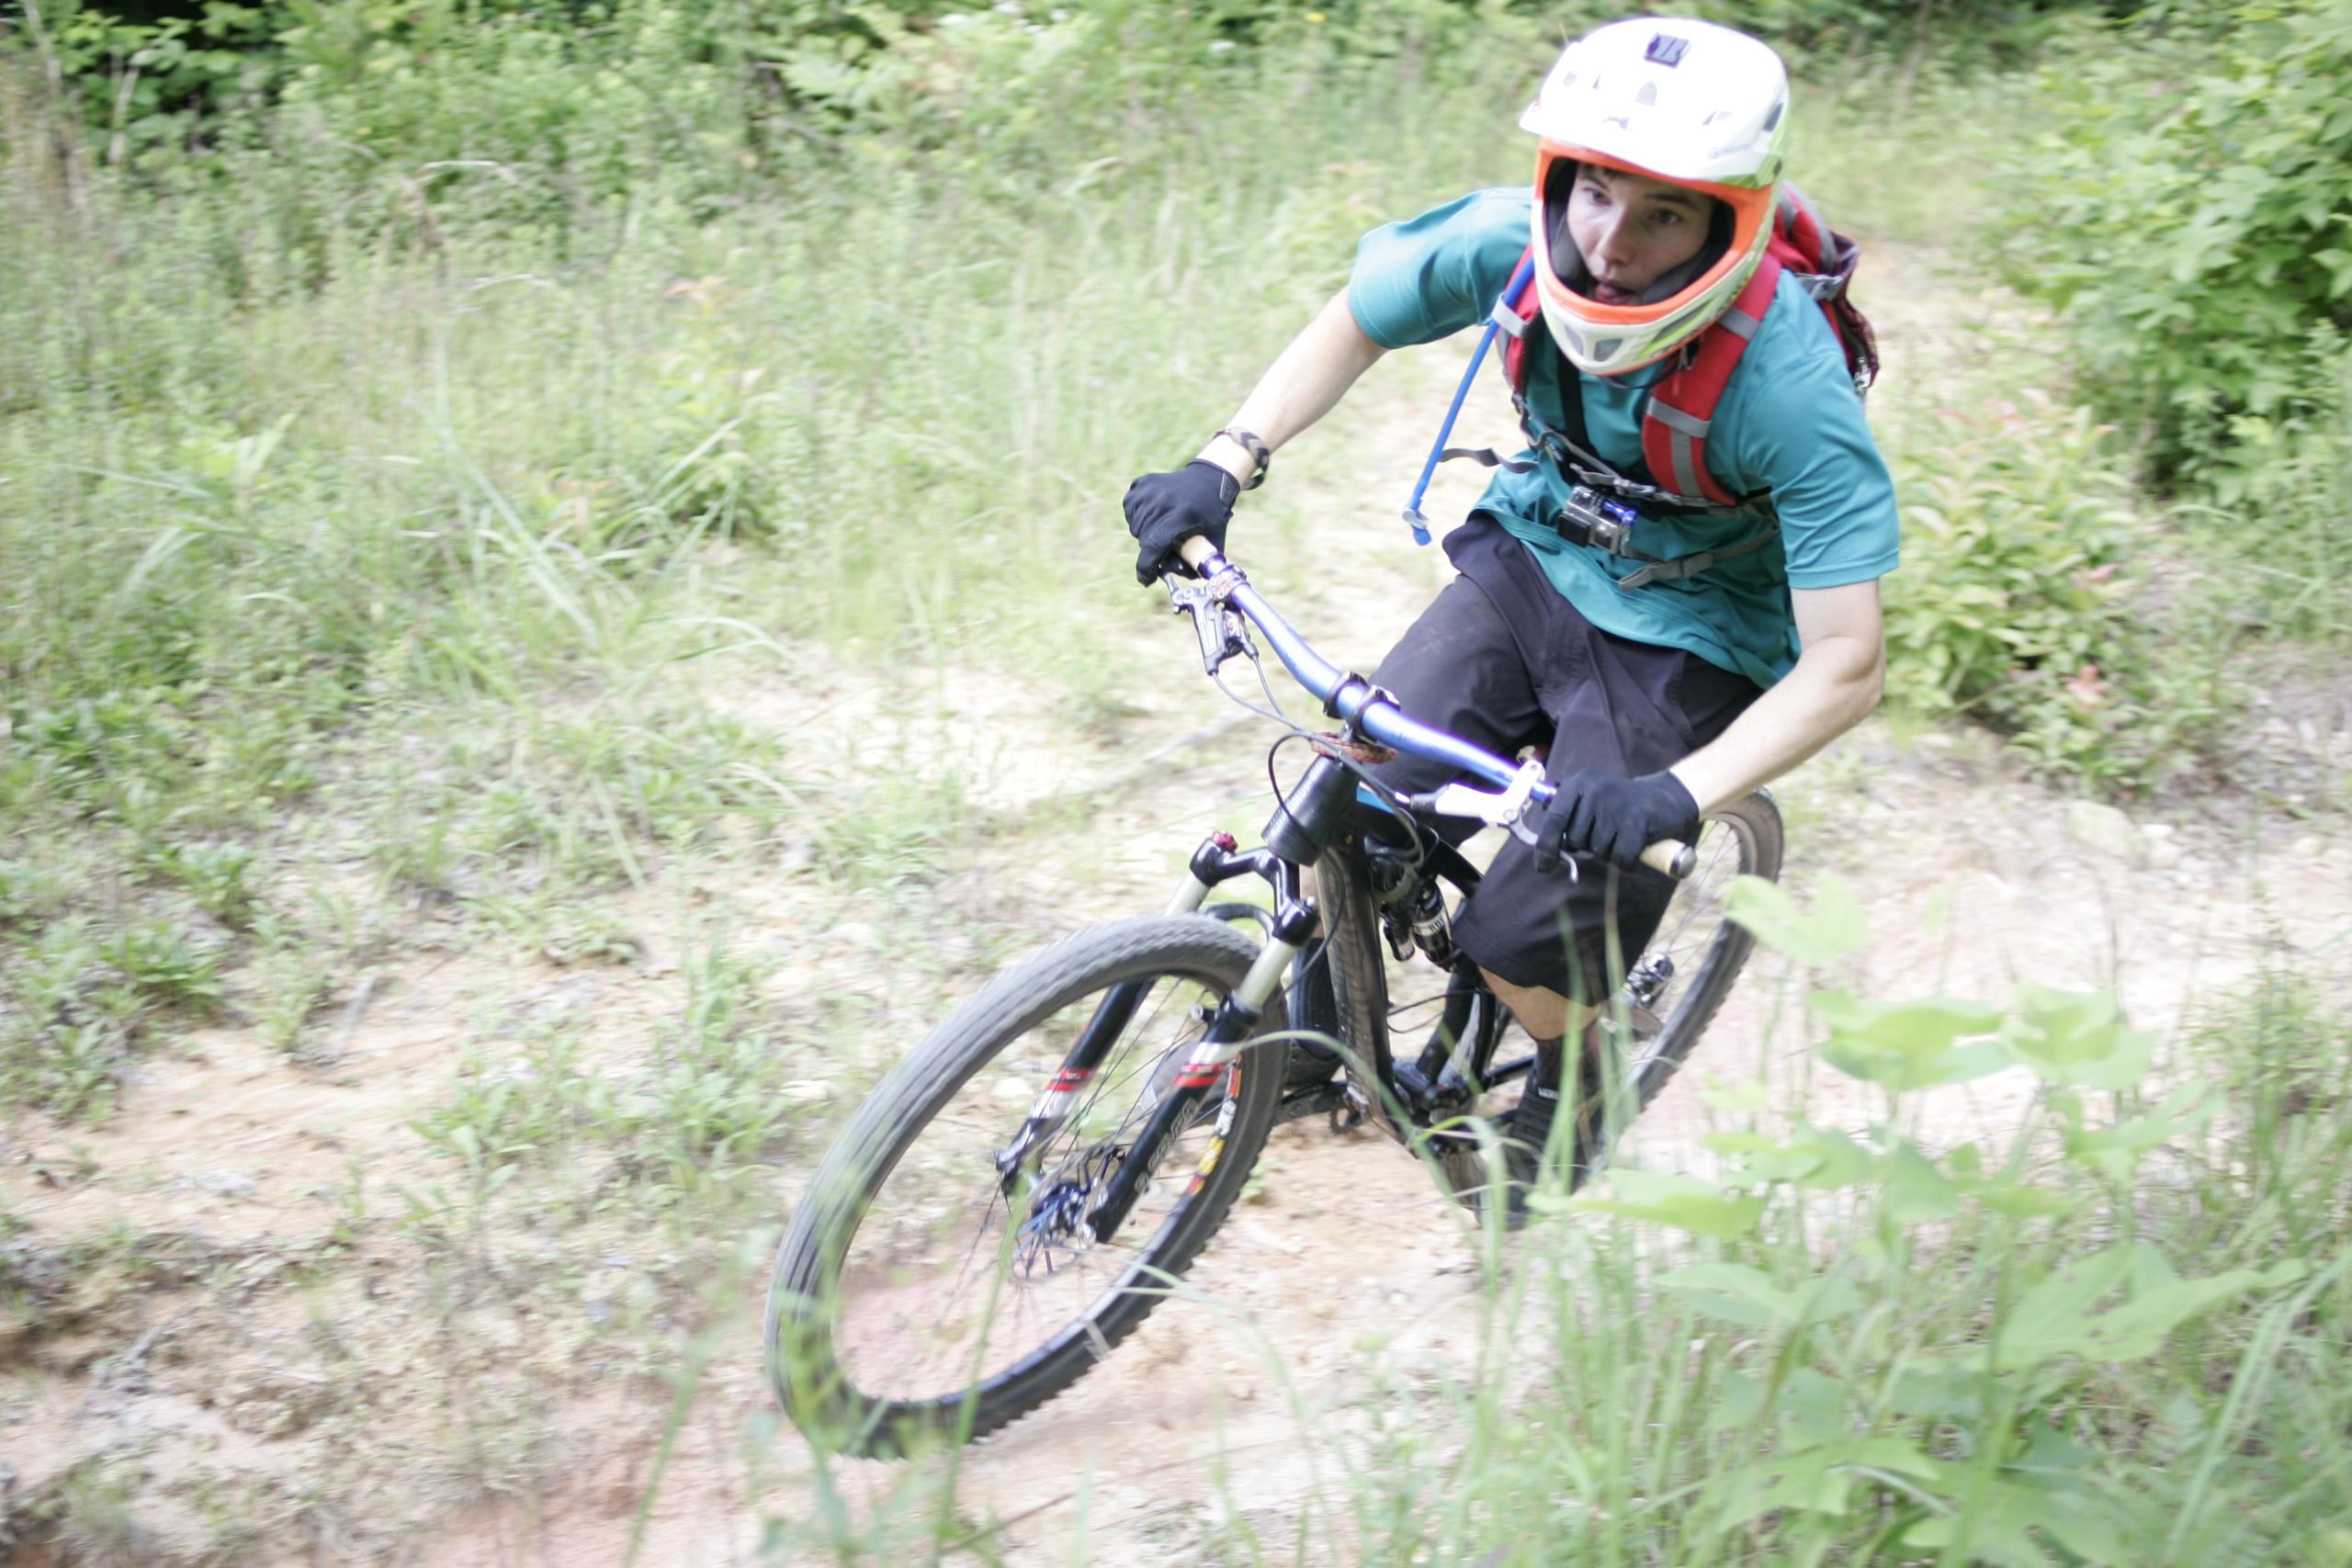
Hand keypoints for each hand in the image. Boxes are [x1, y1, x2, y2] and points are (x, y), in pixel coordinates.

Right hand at [1123, 460, 1239, 584]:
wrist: (1209, 480)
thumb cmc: (1212, 514)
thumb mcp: (1214, 540)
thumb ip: (1199, 563)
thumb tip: (1181, 579)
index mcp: (1181, 515)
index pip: (1154, 546)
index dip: (1147, 567)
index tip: (1146, 580)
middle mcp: (1162, 501)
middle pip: (1145, 540)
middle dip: (1153, 551)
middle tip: (1167, 547)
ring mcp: (1150, 490)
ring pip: (1135, 527)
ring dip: (1145, 534)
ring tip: (1162, 528)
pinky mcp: (1141, 484)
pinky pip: (1129, 509)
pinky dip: (1138, 516)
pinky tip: (1154, 514)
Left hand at [1532, 768, 1698, 874]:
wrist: (1664, 799)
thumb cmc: (1619, 807)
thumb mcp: (1589, 801)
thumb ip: (1566, 818)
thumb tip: (1547, 850)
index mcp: (1578, 783)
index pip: (1553, 819)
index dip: (1545, 846)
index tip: (1542, 867)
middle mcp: (1595, 790)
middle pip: (1576, 840)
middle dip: (1588, 845)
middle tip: (1606, 831)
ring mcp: (1616, 806)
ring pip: (1598, 850)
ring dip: (1609, 851)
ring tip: (1622, 833)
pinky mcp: (1637, 823)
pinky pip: (1621, 859)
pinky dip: (1627, 860)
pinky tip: (1635, 844)